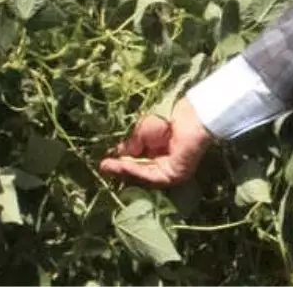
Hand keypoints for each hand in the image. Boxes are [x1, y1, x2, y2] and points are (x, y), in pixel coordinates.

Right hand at [99, 98, 213, 187]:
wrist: (189, 116)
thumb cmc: (167, 118)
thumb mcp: (142, 131)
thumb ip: (132, 145)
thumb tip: (119, 154)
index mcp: (156, 149)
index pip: (136, 159)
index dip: (121, 160)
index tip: (104, 160)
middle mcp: (162, 162)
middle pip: (138, 170)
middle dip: (120, 168)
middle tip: (102, 167)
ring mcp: (169, 170)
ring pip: (142, 175)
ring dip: (125, 171)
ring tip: (109, 167)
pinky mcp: (174, 175)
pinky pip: (152, 176)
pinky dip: (137, 171)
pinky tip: (125, 165)